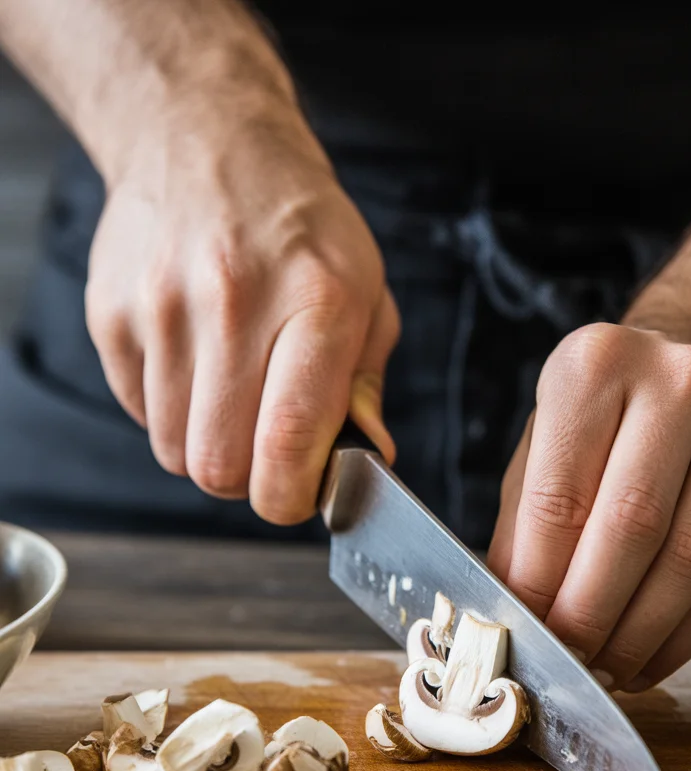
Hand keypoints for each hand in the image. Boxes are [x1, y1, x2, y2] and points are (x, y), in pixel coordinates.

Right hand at [86, 90, 397, 523]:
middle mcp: (233, 301)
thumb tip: (367, 464)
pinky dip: (170, 411)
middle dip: (248, 479)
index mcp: (317, 300)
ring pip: (174, 451)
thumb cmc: (300, 228)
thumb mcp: (365, 294)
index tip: (300, 496)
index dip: (292, 495)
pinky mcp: (111, 313)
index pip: (289, 439)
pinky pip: (139, 413)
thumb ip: (364, 387)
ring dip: (206, 447)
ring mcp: (162, 306)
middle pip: (220, 466)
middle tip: (268, 449)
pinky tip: (195, 364)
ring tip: (232, 395)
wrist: (206, 141)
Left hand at [487, 324, 690, 690]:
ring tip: (605, 669)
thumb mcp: (539, 455)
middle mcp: (679, 381)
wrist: (685, 381)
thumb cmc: (598, 427)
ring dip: (640, 635)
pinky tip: (651, 658)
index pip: (560, 497)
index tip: (527, 633)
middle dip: (591, 615)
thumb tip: (513, 621)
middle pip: (632, 527)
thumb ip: (524, 533)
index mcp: (596, 364)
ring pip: (690, 560)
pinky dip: (687, 636)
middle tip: (568, 661)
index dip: (539, 582)